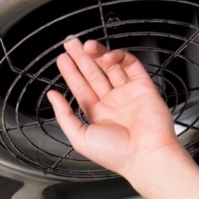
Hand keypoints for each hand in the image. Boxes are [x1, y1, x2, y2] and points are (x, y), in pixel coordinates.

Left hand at [46, 38, 186, 183]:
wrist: (146, 156)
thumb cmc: (116, 154)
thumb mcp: (79, 137)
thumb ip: (64, 115)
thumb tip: (52, 97)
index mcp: (97, 115)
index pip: (81, 88)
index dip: (71, 72)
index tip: (62, 58)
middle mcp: (112, 103)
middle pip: (94, 74)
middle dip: (81, 57)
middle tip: (71, 43)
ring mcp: (128, 94)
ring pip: (111, 67)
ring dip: (98, 54)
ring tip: (86, 45)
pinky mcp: (144, 87)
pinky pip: (131, 65)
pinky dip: (119, 57)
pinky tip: (106, 55)